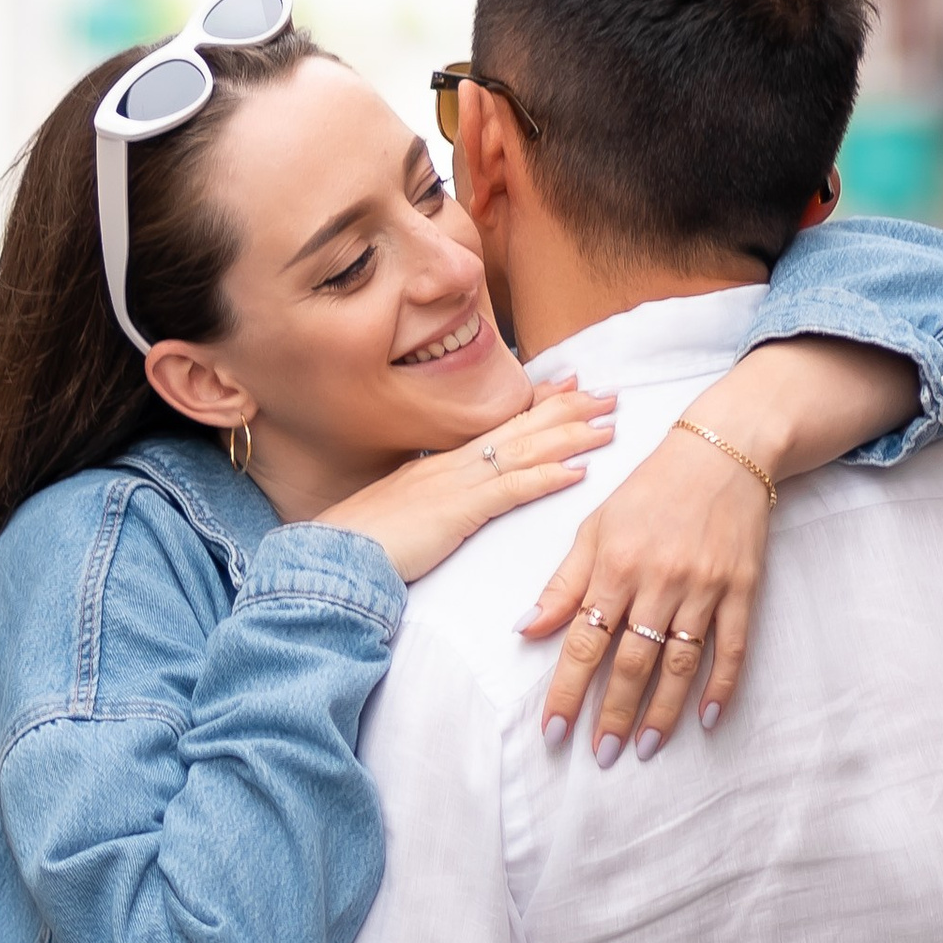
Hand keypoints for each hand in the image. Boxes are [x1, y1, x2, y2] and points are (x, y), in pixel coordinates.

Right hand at [321, 378, 615, 583]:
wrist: (333, 557)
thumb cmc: (364, 543)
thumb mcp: (403, 513)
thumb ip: (431, 503)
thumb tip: (447, 503)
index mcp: (440, 464)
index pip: (499, 424)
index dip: (537, 404)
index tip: (570, 386)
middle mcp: (452, 464)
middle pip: (520, 427)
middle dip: (567, 409)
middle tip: (608, 394)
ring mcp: (455, 483)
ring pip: (524, 451)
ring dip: (570, 436)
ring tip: (608, 426)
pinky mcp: (458, 510)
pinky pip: (511, 489)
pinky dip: (547, 477)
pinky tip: (578, 472)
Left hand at [526, 335, 918, 762]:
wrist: (722, 450)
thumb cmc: (649, 490)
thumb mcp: (594, 528)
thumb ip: (562, 583)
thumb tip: (525, 629)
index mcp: (614, 567)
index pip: (583, 643)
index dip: (566, 691)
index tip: (553, 732)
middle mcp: (657, 582)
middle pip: (630, 663)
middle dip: (612, 714)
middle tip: (600, 754)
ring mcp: (703, 588)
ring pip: (679, 664)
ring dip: (661, 711)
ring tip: (643, 748)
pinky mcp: (741, 589)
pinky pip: (731, 648)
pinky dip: (720, 686)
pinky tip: (706, 720)